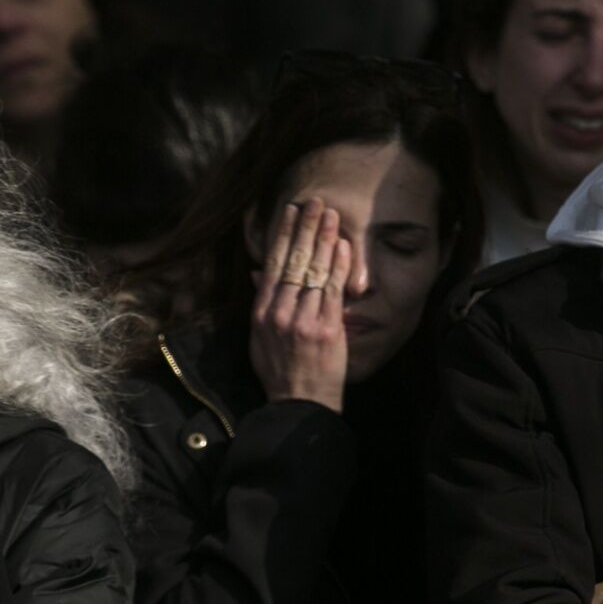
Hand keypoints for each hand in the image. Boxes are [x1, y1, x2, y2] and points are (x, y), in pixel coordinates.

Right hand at [249, 198, 351, 412]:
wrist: (299, 402)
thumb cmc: (280, 369)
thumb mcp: (260, 337)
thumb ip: (262, 302)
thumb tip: (258, 271)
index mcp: (262, 312)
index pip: (272, 263)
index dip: (282, 234)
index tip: (290, 210)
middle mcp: (279, 312)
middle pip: (293, 260)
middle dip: (305, 227)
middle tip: (316, 201)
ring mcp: (303, 319)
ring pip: (314, 270)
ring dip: (324, 238)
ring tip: (331, 213)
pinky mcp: (326, 327)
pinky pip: (333, 288)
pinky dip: (339, 264)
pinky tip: (344, 244)